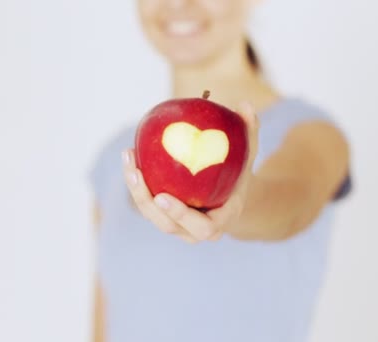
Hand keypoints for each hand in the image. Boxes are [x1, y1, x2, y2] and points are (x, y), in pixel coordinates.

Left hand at [122, 102, 259, 243]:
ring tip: (128, 158)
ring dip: (135, 189)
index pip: (202, 227)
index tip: (163, 197)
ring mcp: (177, 226)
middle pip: (167, 225)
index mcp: (219, 223)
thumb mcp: (247, 155)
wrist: (229, 196)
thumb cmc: (239, 174)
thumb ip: (249, 133)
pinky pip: (145, 203)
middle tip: (137, 174)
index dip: (181, 215)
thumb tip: (245, 104)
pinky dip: (135, 182)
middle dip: (146, 201)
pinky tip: (130, 155)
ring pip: (150, 214)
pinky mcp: (162, 216)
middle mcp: (194, 231)